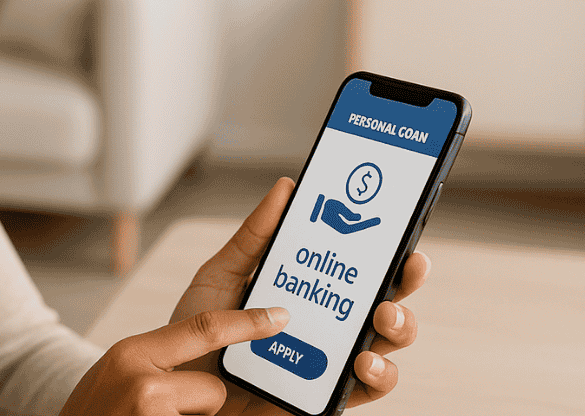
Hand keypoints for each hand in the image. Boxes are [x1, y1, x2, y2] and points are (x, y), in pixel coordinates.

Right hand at [60, 307, 289, 415]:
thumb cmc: (96, 410)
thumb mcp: (119, 370)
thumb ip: (157, 358)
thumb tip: (212, 345)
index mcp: (131, 354)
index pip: (203, 329)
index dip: (247, 323)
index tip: (280, 317)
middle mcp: (143, 386)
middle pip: (212, 390)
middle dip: (199, 405)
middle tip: (159, 412)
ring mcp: (153, 415)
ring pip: (208, 415)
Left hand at [169, 178, 430, 414]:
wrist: (178, 388)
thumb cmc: (199, 333)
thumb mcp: (221, 276)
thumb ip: (253, 237)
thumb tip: (285, 188)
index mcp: (308, 288)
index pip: (356, 264)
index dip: (386, 245)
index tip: (399, 225)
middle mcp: (327, 321)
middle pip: (384, 297)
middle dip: (405, 280)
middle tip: (406, 265)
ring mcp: (330, 358)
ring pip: (386, 341)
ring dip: (399, 325)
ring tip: (382, 315)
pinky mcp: (325, 395)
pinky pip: (368, 388)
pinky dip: (378, 375)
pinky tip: (361, 361)